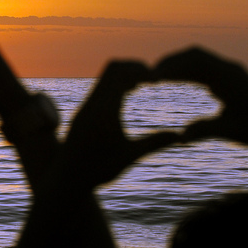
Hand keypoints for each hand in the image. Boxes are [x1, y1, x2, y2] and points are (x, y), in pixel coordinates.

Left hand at [63, 61, 179, 187]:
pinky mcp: (82, 112)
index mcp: (104, 111)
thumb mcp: (129, 157)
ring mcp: (85, 107)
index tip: (158, 79)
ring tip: (142, 84)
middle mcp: (91, 104)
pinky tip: (127, 95)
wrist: (66, 180)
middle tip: (152, 77)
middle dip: (133, 68)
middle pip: (112, 68)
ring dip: (123, 76)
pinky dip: (114, 85)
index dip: (141, 71)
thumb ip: (154, 143)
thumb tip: (181, 136)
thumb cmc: (97, 171)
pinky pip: (99, 88)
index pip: (121, 75)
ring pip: (104, 77)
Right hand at [153, 46, 247, 145]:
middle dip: (170, 63)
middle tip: (147, 75)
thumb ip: (206, 131)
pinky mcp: (228, 78)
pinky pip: (203, 69)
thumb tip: (181, 137)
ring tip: (156, 78)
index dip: (171, 68)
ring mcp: (229, 72)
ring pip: (198, 60)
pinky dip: (186, 72)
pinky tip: (173, 82)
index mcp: (229, 77)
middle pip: (194, 55)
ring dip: (177, 66)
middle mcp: (229, 69)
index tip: (151, 78)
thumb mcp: (231, 133)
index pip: (195, 62)